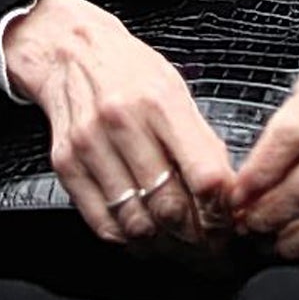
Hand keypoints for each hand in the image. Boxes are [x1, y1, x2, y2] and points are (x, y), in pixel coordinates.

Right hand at [4, 0, 235, 257]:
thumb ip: (200, 138)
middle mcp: (123, 123)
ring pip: (136, 222)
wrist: (69, 50)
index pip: (203, 175)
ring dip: (165, 247)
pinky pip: (102, 222)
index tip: (232, 224)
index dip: (222, 211)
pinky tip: (145, 240)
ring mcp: (90, 146)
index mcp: (160, 100)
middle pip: (169, 206)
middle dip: (197, 239)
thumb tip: (226, 191)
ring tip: (181, 249)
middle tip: (211, 249)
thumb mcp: (175, 88)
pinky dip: (129, 241)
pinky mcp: (66, 164)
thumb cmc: (128, 68)